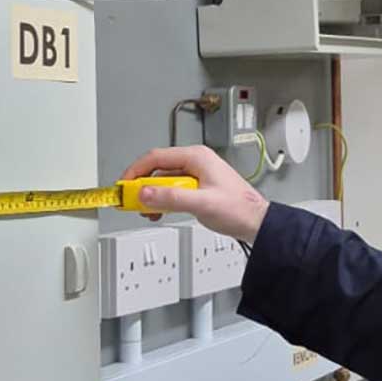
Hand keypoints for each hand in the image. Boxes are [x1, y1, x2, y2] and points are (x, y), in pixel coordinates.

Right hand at [120, 145, 270, 242]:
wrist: (257, 222)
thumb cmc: (240, 209)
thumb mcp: (202, 203)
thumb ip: (172, 198)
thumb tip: (145, 193)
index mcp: (196, 157)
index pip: (156, 157)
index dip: (136, 172)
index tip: (124, 186)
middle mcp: (195, 163)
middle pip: (157, 169)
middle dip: (143, 187)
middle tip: (133, 203)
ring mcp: (196, 176)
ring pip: (164, 182)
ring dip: (153, 197)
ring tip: (148, 212)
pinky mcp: (197, 189)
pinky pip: (172, 191)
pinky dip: (163, 201)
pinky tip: (160, 212)